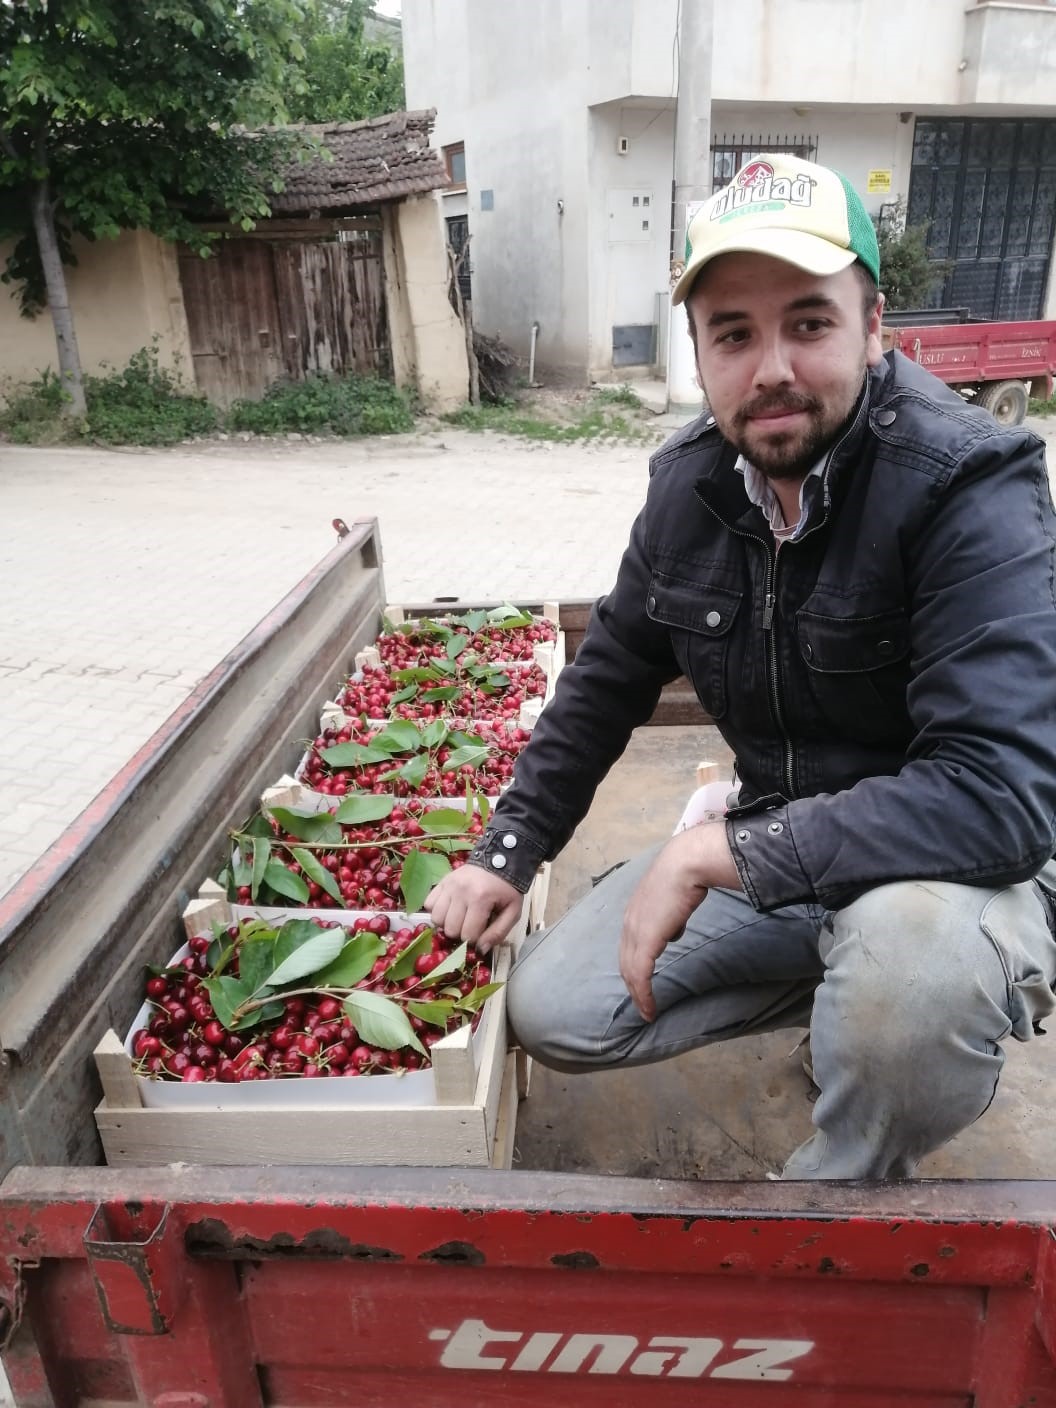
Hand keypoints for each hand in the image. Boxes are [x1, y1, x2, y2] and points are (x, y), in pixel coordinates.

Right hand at [425, 864, 523, 952]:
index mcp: (480, 899)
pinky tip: (450, 909)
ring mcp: (449, 886)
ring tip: (459, 919)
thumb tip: (480, 950)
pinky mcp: (442, 882)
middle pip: (450, 929)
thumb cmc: (507, 889)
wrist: (500, 860)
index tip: (481, 933)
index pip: (468, 935)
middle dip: (460, 933)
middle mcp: (461, 892)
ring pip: (436, 919)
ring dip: (447, 924)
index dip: (475, 939)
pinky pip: (428, 904)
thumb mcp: (512, 912)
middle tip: (470, 926)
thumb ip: (498, 933)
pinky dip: (437, 911)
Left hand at [619, 824, 737, 1021]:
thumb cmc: (685, 874)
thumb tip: (673, 930)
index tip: (641, 982)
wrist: (685, 863)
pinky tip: (650, 1007)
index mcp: (635, 911)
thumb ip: (671, 915)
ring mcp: (635, 931)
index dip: (634, 966)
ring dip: (638, 994)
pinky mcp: (646, 940)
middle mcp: (629, 922)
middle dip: (632, 986)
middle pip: (625, 961)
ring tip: (646, 1011)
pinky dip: (643, 994)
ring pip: (630, 971)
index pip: (630, 945)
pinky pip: (640, 974)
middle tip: (642, 1005)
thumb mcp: (675, 898)